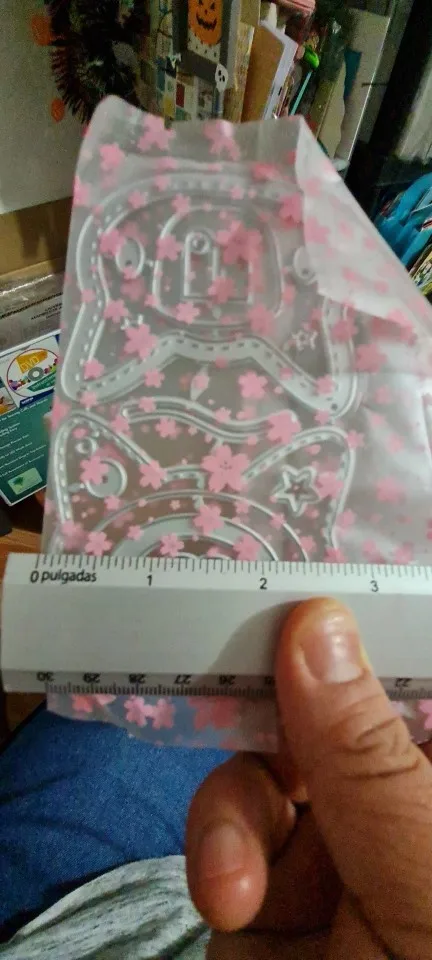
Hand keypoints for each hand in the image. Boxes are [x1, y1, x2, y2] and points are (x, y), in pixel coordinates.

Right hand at [186, 599, 431, 958]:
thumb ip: (366, 758)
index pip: (410, 679)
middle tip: (224, 688)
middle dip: (271, 726)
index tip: (297, 596)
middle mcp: (392, 813)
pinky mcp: (266, 899)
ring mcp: (331, 859)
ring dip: (231, 820)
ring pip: (259, 776)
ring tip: (233, 890)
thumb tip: (316, 621)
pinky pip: (224, 840)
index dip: (362, 636)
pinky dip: (215, 861)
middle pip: (322, 719)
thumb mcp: (421, 879)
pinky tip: (230, 902)